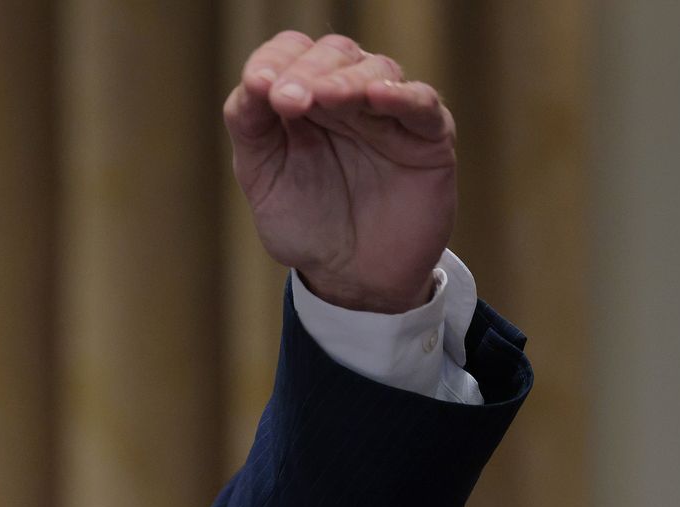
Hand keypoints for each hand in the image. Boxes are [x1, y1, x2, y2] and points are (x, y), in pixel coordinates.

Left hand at [223, 31, 456, 313]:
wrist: (351, 278)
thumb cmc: (306, 225)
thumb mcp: (263, 178)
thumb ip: (250, 128)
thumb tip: (250, 83)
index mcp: (303, 100)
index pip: (290, 54)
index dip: (274, 60)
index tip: (257, 86)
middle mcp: (347, 99)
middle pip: (333, 55)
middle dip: (306, 71)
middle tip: (286, 99)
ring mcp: (389, 114)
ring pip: (376, 69)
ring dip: (346, 79)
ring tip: (323, 97)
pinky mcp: (428, 137)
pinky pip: (421, 104)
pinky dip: (401, 95)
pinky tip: (375, 97)